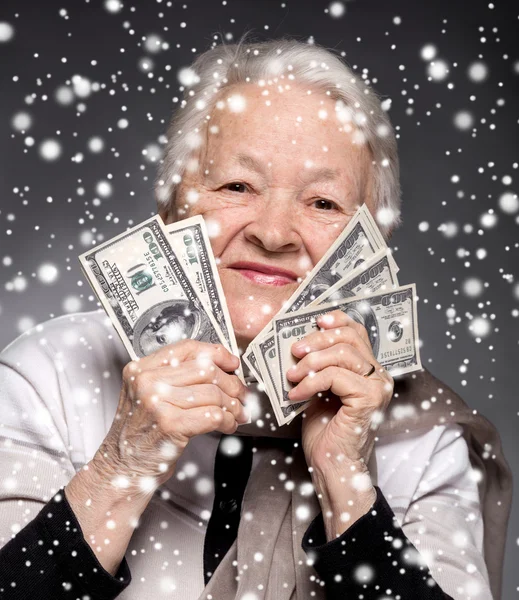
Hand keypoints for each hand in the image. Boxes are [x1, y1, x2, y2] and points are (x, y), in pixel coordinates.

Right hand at [64, 339, 246, 574]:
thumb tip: (223, 368)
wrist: (121, 467)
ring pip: (213, 393)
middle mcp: (147, 381)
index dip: (217, 353)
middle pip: (206, 370)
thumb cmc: (141, 432)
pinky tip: (228, 426)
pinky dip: (228, 421)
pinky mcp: (169, 425)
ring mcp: (157, 402)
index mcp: (142, 368)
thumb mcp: (150, 395)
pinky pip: (213, 415)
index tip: (232, 363)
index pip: (188, 348)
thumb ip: (178, 377)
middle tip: (242, 396)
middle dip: (232, 384)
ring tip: (238, 414)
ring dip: (234, 406)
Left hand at [286, 310, 393, 535]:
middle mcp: (379, 375)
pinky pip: (335, 376)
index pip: (358, 332)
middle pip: (349, 338)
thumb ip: (319, 364)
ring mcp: (377, 387)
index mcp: (369, 369)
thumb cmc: (324, 430)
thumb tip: (299, 340)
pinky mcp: (369, 399)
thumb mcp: (318, 387)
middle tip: (293, 351)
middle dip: (316, 340)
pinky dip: (310, 382)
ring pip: (342, 354)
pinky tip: (296, 394)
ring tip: (291, 376)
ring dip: (310, 362)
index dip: (337, 321)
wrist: (330, 465)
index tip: (315, 321)